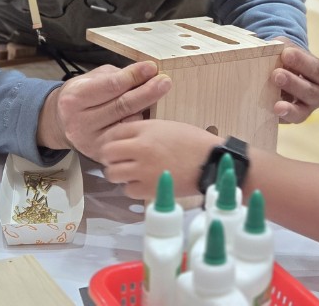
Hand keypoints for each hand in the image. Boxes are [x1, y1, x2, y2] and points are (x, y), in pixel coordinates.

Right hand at [37, 61, 170, 161]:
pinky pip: (128, 137)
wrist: (62, 123)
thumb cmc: (82, 96)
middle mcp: (79, 123)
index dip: (134, 76)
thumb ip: (116, 75)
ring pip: (128, 123)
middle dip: (147, 92)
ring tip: (160, 97)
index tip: (152, 68)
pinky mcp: (101, 154)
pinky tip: (150, 115)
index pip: (111, 85)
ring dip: (148, 109)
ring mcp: (91, 141)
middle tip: (164, 82)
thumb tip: (147, 71)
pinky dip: (141, 126)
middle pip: (122, 106)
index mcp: (74, 99)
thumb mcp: (92, 79)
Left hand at [99, 119, 218, 199]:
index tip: (113, 147)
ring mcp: (143, 169)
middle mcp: (140, 148)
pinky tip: (141, 184)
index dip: (110, 141)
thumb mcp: (166, 127)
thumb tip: (126, 140)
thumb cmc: (193, 141)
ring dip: (118, 174)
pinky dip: (132, 188)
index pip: (113, 133)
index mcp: (145, 129)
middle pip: (107, 153)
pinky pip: (127, 190)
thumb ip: (144, 131)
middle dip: (110, 158)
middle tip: (118, 162)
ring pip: (113, 174)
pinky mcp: (149, 189)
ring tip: (129, 174)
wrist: (211, 161)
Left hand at [270, 38, 318, 123]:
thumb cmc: (287, 58)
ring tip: (276, 103)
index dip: (301, 62)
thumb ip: (280, 49)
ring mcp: (308, 108)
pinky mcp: (294, 118)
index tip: (286, 54)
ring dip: (288, 106)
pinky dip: (281, 116)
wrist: (282, 71)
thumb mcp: (286, 49)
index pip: (315, 68)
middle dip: (293, 83)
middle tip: (276, 75)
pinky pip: (289, 119)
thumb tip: (269, 50)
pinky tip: (273, 112)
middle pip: (310, 91)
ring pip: (301, 110)